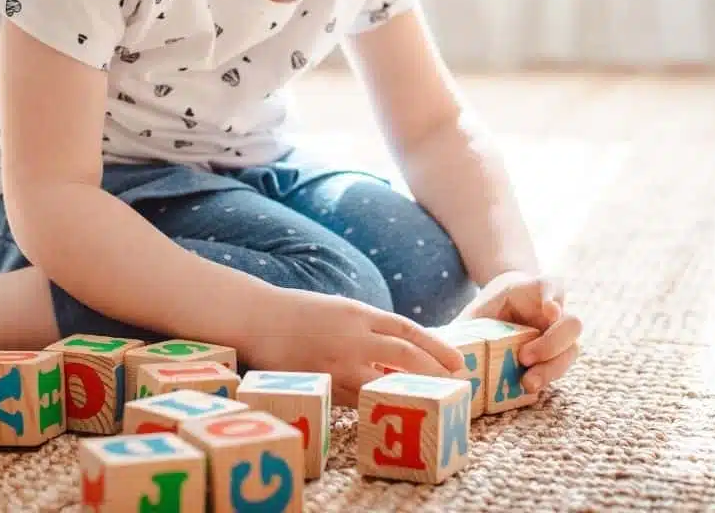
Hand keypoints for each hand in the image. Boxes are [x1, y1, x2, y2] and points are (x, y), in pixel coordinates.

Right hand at [240, 288, 466, 406]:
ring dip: (408, 393)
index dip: (437, 347)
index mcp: (359, 313)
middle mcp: (353, 337)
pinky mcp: (324, 385)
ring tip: (428, 401)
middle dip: (434, 372)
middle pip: (406, 357)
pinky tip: (386, 406)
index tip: (457, 362)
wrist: (258, 320)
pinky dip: (375, 401)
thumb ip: (371, 326)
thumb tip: (405, 351)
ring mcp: (337, 363)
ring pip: (384, 383)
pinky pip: (357, 399)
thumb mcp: (341, 309)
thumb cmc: (300, 313)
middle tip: (453, 385)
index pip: (409, 331)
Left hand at [456, 270, 581, 394]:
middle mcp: (556, 313)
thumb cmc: (489, 309)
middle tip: (524, 357)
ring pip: (571, 351)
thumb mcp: (478, 310)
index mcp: (537, 290)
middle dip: (550, 344)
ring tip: (527, 383)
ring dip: (552, 368)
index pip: (553, 287)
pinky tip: (531, 388)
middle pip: (572, 325)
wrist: (504, 311)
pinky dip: (549, 375)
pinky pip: (561, 366)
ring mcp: (561, 336)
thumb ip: (466, 323)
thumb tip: (432, 345)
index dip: (553, 298)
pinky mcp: (557, 357)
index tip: (550, 311)